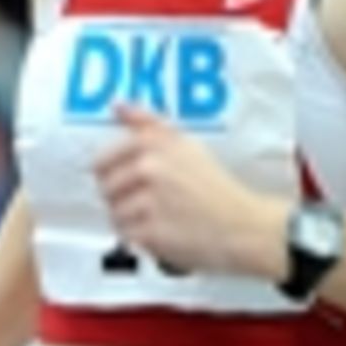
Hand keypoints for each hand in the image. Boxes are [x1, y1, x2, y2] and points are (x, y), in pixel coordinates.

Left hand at [93, 104, 289, 279]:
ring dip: (131, 221)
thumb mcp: (186, 145)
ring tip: (159, 219)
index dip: (111, 175)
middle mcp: (149, 168)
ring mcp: (148, 201)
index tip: (126, 182)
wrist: (244, 227)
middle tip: (148, 204)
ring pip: (114, 214)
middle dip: (121, 198)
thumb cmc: (217, 188)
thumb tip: (118, 106)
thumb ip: (147, 124)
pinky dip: (141, 239)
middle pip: (105, 189)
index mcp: (154, 143)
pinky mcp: (150, 232)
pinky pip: (126, 236)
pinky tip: (163, 233)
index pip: (101, 160)